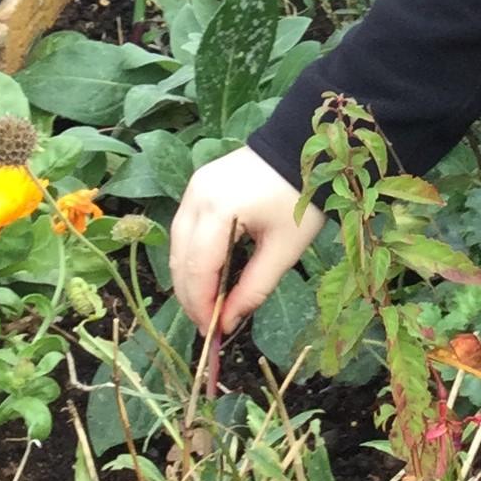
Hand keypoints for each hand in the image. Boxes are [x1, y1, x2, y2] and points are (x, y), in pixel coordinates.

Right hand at [169, 147, 328, 336]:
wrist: (303, 148)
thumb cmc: (301, 198)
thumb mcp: (284, 249)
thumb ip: (253, 289)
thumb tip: (228, 323)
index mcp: (219, 209)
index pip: (198, 268)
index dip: (201, 304)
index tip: (212, 332)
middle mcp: (196, 196)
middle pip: (180, 258)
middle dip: (191, 296)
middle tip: (210, 323)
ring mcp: (193, 187)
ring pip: (177, 245)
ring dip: (189, 277)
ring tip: (209, 304)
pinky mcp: (198, 185)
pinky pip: (185, 228)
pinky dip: (193, 255)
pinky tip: (209, 274)